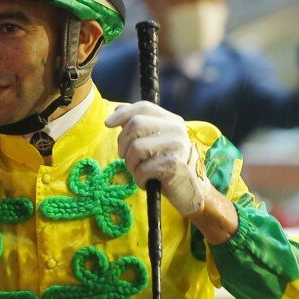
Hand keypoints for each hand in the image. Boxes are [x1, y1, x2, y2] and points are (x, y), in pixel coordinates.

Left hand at [105, 101, 212, 216]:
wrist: (190, 191)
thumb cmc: (166, 164)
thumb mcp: (154, 141)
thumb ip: (139, 125)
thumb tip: (117, 111)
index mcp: (171, 120)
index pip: (144, 107)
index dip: (123, 113)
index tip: (108, 124)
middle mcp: (176, 130)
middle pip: (135, 124)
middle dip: (123, 143)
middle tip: (127, 157)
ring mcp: (176, 146)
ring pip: (135, 147)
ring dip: (130, 164)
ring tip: (139, 171)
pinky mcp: (173, 165)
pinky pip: (142, 169)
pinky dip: (139, 178)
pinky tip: (146, 181)